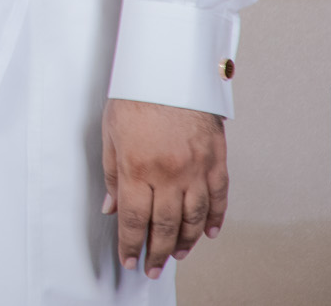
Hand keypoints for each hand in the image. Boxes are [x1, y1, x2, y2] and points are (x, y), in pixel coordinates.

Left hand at [102, 97, 228, 279]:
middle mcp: (170, 172)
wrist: (169, 65)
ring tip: (177, 254)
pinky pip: (219, 197)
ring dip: (186, 241)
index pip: (134, 220)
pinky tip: (209, 232)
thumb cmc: (138, 91)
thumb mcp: (110, 132)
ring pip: (195, 217)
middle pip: (165, 225)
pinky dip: (216, 218)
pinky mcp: (216, 158)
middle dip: (157, 251)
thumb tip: (112, 206)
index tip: (129, 258)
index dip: (131, 244)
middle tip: (152, 266)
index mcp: (139, 167)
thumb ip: (113, 174)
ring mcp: (196, 167)